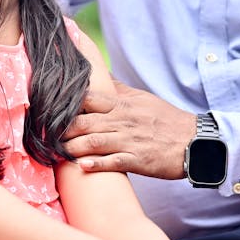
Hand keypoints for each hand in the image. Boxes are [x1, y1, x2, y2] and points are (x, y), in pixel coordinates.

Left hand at [61, 80, 192, 178]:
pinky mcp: (138, 160)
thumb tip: (98, 73)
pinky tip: (82, 166)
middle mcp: (123, 121)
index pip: (89, 99)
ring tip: (58, 151)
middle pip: (85, 122)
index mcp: (122, 105)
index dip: (67, 104)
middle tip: (44, 134)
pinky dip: (97, 164)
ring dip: (74, 147)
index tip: (48, 109)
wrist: (195, 142)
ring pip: (95, 142)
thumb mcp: (141, 99)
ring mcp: (130, 141)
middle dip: (63, 129)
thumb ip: (117, 88)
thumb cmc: (166, 120)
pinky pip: (114, 162)